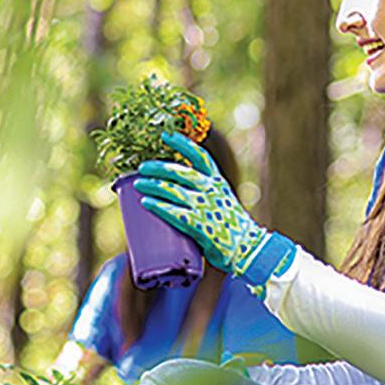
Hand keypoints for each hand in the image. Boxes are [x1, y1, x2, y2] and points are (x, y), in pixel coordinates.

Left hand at [133, 131, 294, 290]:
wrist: (247, 247)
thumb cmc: (229, 224)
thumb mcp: (221, 199)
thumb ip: (202, 191)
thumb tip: (175, 185)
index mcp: (217, 182)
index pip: (199, 157)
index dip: (182, 144)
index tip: (167, 136)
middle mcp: (211, 191)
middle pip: (180, 172)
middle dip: (158, 168)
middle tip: (142, 168)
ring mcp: (204, 208)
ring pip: (173, 191)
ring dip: (152, 185)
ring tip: (137, 184)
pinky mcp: (199, 226)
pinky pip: (174, 212)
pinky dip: (158, 206)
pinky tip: (146, 202)